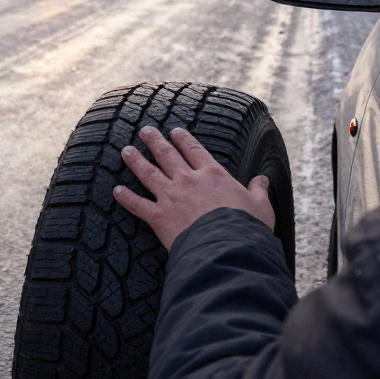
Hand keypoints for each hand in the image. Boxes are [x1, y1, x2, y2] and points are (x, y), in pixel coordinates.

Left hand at [113, 126, 274, 250]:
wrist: (227, 247)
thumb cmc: (247, 228)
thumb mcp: (260, 206)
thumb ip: (259, 191)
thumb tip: (263, 179)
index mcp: (212, 175)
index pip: (195, 151)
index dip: (184, 139)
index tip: (175, 131)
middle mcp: (188, 180)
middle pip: (167, 155)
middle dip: (155, 142)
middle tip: (145, 131)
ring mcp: (171, 197)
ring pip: (148, 173)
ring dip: (136, 161)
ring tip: (126, 150)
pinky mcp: (159, 217)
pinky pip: (138, 205)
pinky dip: (126, 198)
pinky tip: (116, 191)